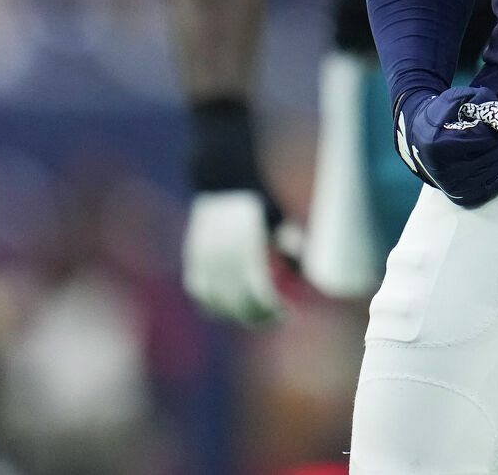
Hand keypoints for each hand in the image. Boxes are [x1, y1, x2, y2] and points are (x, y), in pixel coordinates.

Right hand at [184, 191, 289, 324]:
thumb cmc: (263, 202)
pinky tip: (226, 308)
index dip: (273, 309)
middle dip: (258, 317)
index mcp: (247, 246)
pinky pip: (199, 289)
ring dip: (235, 313)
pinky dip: (212, 302)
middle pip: (238, 302)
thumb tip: (306, 277)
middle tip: (275, 319)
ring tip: (253, 315)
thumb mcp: (282, 222)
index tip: (288, 315)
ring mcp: (203, 257)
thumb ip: (292, 248)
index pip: (259, 291)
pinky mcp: (192, 256)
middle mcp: (222, 254)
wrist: (227, 179)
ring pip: (215, 301)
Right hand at [395, 86, 497, 208]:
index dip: (489, 127)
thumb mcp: (456, 99)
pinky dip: (497, 172)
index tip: (480, 124)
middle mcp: (446, 171)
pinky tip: (484, 162)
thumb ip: (482, 100)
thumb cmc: (441, 118)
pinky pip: (497, 184)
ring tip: (482, 148)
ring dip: (497, 154)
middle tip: (483, 136)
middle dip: (495, 140)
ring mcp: (454, 187)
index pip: (486, 138)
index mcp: (440, 146)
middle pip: (494, 153)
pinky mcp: (463, 198)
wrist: (420, 141)